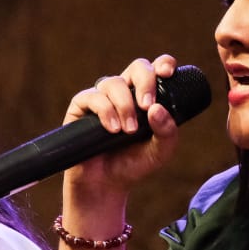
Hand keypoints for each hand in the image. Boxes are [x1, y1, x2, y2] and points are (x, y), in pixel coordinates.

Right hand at [62, 54, 183, 190]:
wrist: (106, 185)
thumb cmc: (133, 165)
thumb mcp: (160, 152)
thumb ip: (167, 132)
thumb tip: (157, 108)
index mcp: (146, 97)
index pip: (156, 69)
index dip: (163, 63)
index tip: (167, 74)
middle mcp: (125, 93)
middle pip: (137, 67)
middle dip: (145, 81)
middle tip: (147, 105)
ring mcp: (102, 98)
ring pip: (113, 83)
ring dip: (124, 105)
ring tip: (128, 131)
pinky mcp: (81, 108)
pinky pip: (92, 97)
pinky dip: (105, 110)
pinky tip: (112, 128)